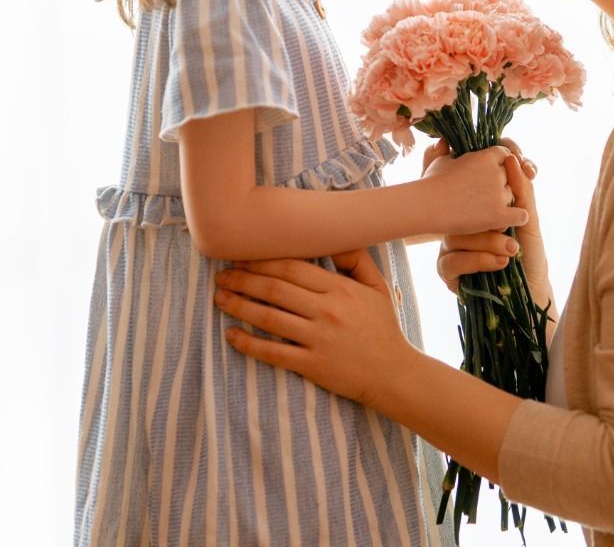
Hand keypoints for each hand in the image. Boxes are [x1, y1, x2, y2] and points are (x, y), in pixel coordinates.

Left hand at [216, 250, 413, 408]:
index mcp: (340, 289)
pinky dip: (248, 343)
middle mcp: (326, 311)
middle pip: (274, 289)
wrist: (394, 374)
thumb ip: (357, 260)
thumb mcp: (378, 288)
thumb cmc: (383, 329)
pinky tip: (231, 335)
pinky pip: (273, 353)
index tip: (241, 256)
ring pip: (268, 317)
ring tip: (220, 298)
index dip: (262, 260)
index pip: (292, 267)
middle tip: (221, 275)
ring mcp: (317, 339)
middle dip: (243, 279)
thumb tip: (333, 239)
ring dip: (239, 306)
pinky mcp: (311, 365)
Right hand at [421, 145, 528, 235]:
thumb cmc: (430, 183)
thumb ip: (449, 150)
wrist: (426, 206)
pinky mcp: (499, 215)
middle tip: (487, 195)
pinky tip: (504, 220)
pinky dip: (515, 218)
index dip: (499, 165)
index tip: (491, 174)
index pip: (505, 155)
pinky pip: (521, 215)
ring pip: (513, 196)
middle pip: (511, 176)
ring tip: (488, 210)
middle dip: (502, 184)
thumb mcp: (440, 160)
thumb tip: (444, 141)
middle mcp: (497, 173)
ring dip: (505, 202)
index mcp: (486, 156)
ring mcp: (499, 194)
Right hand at [438, 137, 551, 304]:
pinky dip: (477, 261)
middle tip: (511, 232)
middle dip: (488, 222)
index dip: (487, 179)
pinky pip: (450, 261)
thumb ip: (521, 192)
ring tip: (510, 251)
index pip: (470, 187)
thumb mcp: (529, 222)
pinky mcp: (447, 272)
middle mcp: (461, 225)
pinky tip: (499, 263)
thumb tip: (510, 159)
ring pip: (454, 236)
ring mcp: (451, 248)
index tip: (508, 180)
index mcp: (477, 210)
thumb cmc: (530, 257)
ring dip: (486, 243)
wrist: (532, 296)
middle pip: (459, 213)